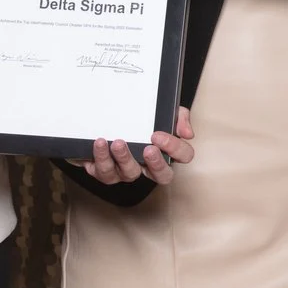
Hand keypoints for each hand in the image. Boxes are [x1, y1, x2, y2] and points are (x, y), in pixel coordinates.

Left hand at [78, 106, 195, 186]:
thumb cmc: (137, 120)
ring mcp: (127, 171)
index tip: (157, 135)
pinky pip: (104, 171)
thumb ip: (179, 116)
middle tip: (148, 149)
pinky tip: (100, 143)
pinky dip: (102, 157)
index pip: (183, 156)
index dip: (174, 148)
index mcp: (165, 151)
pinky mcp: (105, 172)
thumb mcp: (160, 112)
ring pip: (130, 174)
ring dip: (124, 158)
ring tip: (117, 143)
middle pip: (163, 176)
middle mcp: (149, 166)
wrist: (101, 121)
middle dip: (157, 164)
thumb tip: (187, 133)